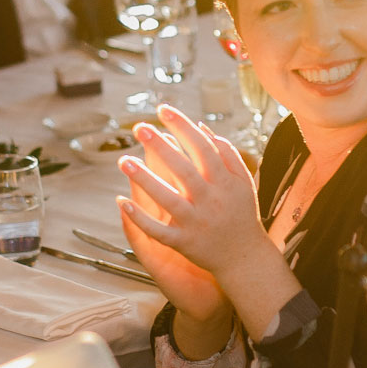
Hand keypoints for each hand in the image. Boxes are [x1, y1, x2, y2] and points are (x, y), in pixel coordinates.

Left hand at [118, 107, 270, 310]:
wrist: (245, 258)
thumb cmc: (241, 214)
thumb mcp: (243, 182)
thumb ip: (226, 153)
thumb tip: (201, 126)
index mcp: (224, 181)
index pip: (202, 147)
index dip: (182, 126)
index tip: (163, 109)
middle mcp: (209, 200)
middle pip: (183, 169)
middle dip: (160, 147)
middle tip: (139, 127)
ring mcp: (195, 222)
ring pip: (167, 198)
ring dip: (144, 180)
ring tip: (124, 161)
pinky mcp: (183, 242)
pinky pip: (158, 231)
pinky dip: (141, 218)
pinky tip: (122, 202)